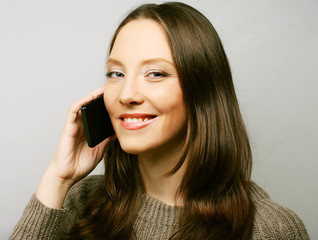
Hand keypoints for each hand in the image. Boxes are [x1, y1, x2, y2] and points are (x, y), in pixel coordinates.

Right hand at [36, 87, 114, 207]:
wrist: (68, 175)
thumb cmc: (81, 163)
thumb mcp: (100, 149)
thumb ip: (107, 139)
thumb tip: (119, 130)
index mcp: (89, 130)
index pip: (97, 114)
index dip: (106, 105)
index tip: (118, 99)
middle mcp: (81, 125)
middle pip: (91, 107)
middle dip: (100, 97)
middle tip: (112, 89)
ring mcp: (74, 126)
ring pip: (82, 106)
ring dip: (91, 97)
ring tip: (102, 90)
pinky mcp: (68, 128)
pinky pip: (73, 111)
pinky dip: (81, 103)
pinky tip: (89, 98)